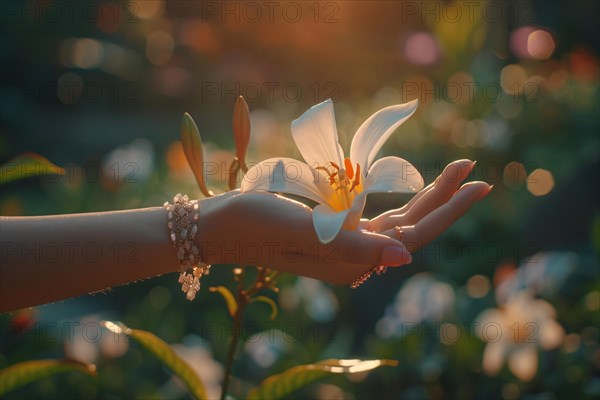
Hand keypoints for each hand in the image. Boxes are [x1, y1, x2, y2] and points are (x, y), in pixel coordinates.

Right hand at [196, 159, 490, 284]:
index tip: (478, 183)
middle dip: (443, 198)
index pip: (412, 236)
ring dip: (424, 193)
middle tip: (473, 167)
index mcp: (351, 262)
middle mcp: (353, 256)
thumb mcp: (303, 233)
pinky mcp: (332, 228)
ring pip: (396, 218)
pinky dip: (394, 195)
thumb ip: (354, 246)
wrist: (217, 227)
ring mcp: (344, 242)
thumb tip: (406, 257)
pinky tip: (408, 185)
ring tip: (453, 169)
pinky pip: (375, 213)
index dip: (447, 210)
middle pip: (411, 226)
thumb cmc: (253, 226)